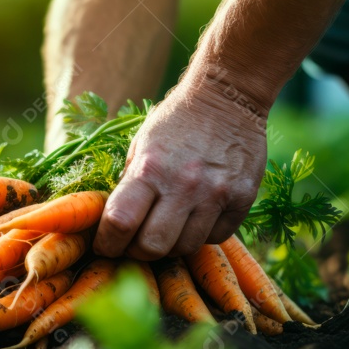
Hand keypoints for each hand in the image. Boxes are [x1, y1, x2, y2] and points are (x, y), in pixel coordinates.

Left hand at [93, 82, 266, 259]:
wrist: (228, 97)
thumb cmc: (176, 121)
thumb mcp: (141, 145)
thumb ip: (129, 184)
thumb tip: (115, 224)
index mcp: (150, 168)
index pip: (120, 223)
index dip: (107, 243)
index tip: (105, 246)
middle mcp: (184, 185)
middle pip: (153, 247)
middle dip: (137, 252)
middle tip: (134, 245)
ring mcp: (216, 194)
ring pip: (186, 248)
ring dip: (171, 245)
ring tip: (166, 229)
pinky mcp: (243, 199)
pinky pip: (216, 237)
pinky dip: (201, 234)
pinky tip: (195, 217)